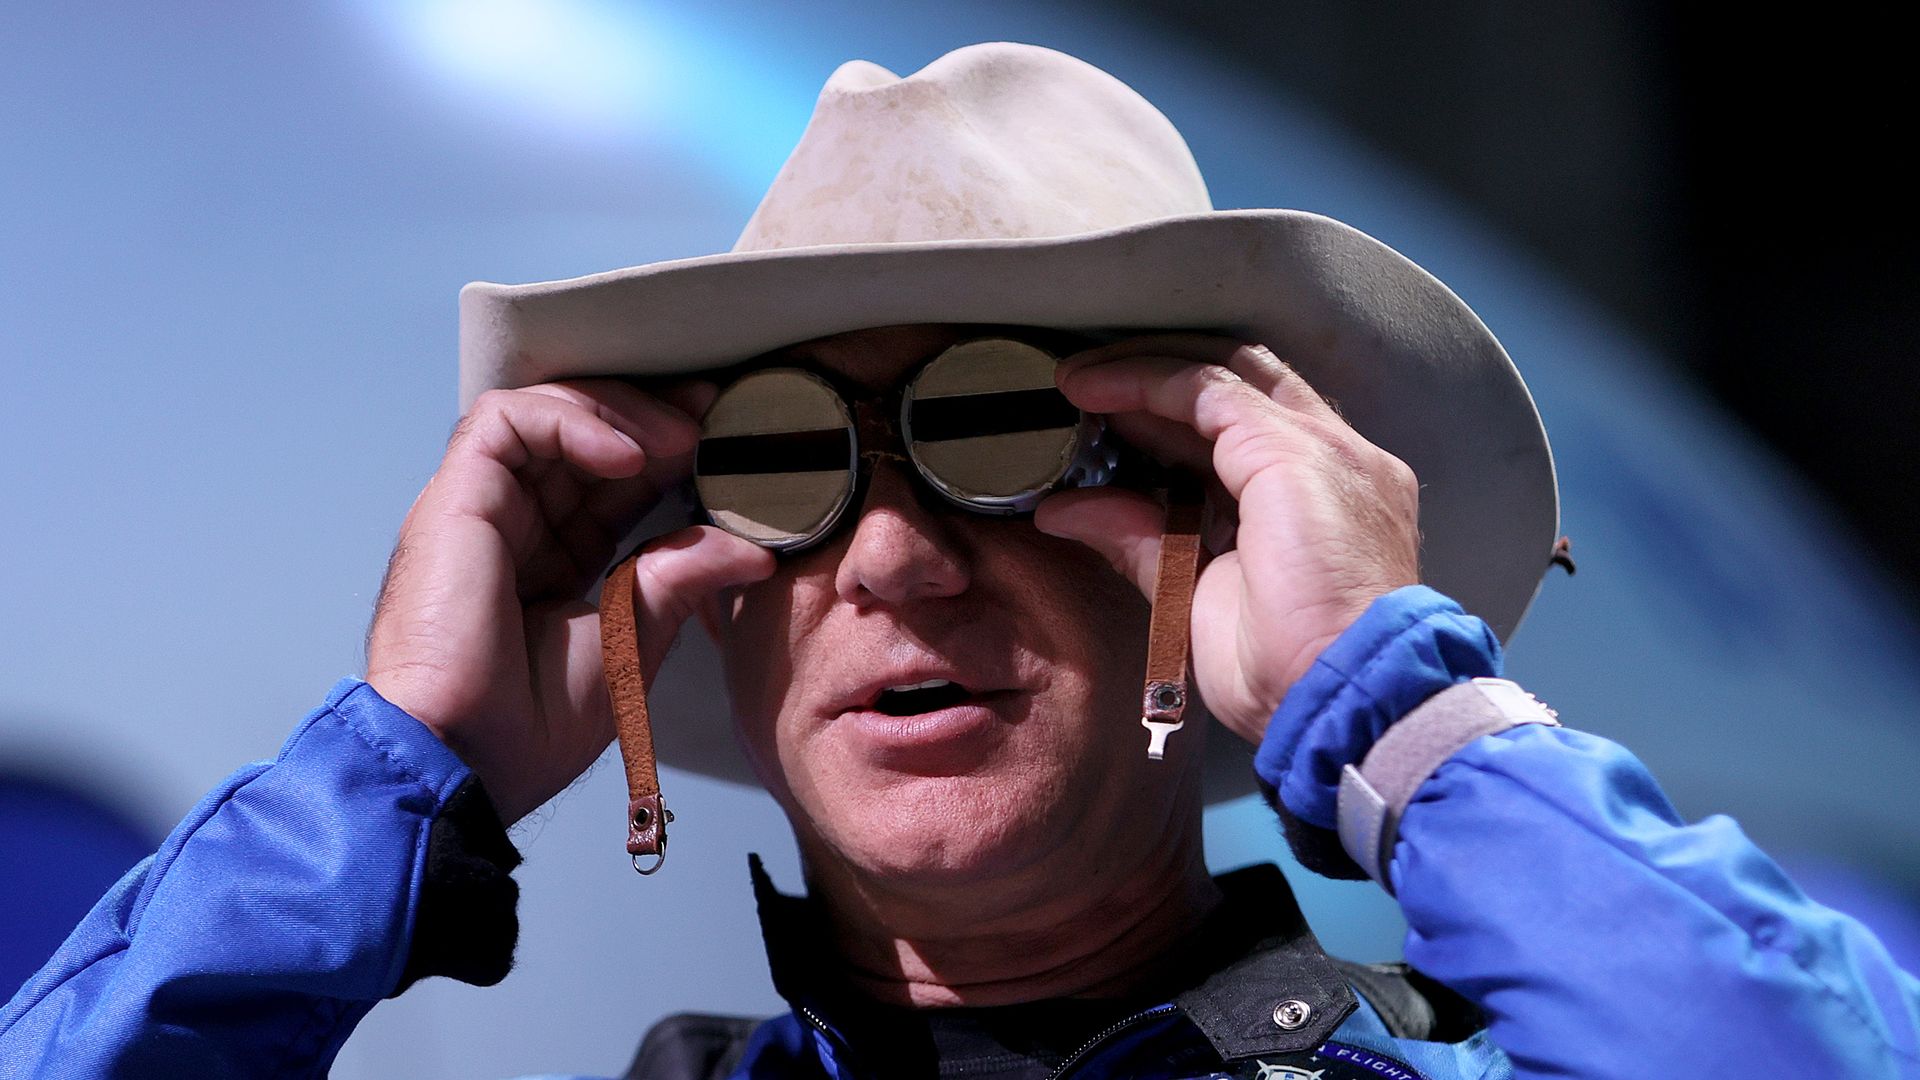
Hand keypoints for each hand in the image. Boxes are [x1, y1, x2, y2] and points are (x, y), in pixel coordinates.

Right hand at [365, 380, 773, 822]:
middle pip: (578, 436)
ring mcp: (479, 509)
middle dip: (650, 415)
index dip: (665, 454)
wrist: (465, 760)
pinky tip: (628, 455)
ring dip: (619, 413)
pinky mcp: (454, 499)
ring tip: (680, 439)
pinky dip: (571, 421)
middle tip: (714, 413)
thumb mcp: (631, 639)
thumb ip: (681, 579)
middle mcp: (511, 527)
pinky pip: (507, 421)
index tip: (723, 438)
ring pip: (544, 413)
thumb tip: (753, 551)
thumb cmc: (530, 726)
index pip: (609, 482)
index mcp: (549, 563)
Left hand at [1035, 335, 1419, 745]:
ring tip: (1078, 381)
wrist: (1345, 699)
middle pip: (1242, 385)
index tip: (1106, 421)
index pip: (1246, 426)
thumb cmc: (1290, 674)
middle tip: (1085, 387)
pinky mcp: (1293, 451)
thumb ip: (1141, 539)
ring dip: (1143, 371)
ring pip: (1224, 374)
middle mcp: (1337, 459)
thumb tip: (1066, 509)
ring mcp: (1324, 449)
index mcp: (1326, 497)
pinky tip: (1095, 390)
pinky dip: (1145, 382)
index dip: (1173, 414)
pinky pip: (1207, 391)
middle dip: (1159, 376)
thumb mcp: (1196, 594)